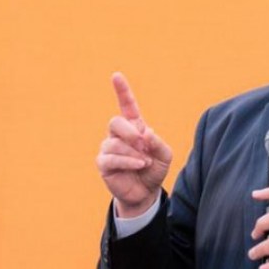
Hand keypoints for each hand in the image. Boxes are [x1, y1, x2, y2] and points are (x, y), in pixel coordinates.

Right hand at [96, 72, 171, 217]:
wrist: (146, 193)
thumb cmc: (154, 169)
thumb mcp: (165, 155)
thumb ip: (157, 142)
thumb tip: (144, 133)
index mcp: (134, 126)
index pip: (126, 105)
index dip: (122, 90)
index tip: (116, 75)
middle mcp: (118, 135)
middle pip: (115, 121)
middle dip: (129, 131)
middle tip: (143, 143)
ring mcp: (109, 148)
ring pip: (114, 143)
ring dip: (133, 152)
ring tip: (145, 162)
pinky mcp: (104, 164)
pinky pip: (111, 158)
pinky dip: (127, 161)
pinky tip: (138, 165)